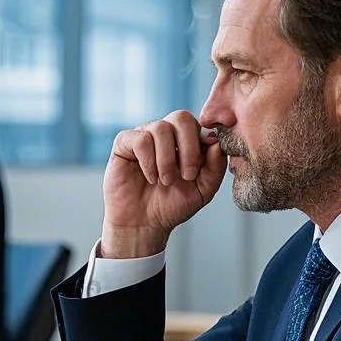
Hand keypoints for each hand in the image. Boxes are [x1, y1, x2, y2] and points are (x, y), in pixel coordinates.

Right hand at [101, 110, 226, 257]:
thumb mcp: (203, 190)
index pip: (198, 124)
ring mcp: (144, 135)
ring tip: (165, 181)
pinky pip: (140, 139)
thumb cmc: (172, 205)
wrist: (144, 223)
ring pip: (160, 128)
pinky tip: (151, 178)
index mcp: (186, 140)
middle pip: (181, 117)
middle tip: (187, 175)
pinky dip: (148, 161)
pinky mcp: (124, 143)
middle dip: (188, 148)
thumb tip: (216, 142)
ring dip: (166, 159)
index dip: (202, 144)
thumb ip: (215, 167)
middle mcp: (166, 134)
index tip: (198, 171)